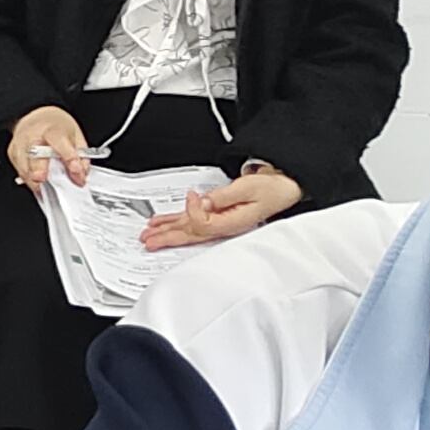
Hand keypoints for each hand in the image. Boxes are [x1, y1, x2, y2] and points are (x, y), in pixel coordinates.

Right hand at [10, 107, 92, 187]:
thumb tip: (80, 175)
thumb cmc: (56, 127)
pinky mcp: (13, 153)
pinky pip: (19, 169)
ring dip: (34, 179)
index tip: (76, 171)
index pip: (60, 141)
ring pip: (24, 164)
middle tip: (44, 180)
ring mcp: (20, 143)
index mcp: (53, 128)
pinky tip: (36, 184)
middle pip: (34, 152)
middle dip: (38, 168)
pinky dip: (28, 179)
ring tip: (43, 189)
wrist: (37, 118)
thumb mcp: (76, 136)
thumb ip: (81, 157)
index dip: (69, 157)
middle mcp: (34, 134)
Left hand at [145, 166, 298, 251]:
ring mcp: (219, 224)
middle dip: (168, 237)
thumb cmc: (270, 189)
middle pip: (191, 235)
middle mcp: (224, 227)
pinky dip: (175, 222)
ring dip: (168, 232)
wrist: (281, 188)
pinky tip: (163, 224)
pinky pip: (192, 222)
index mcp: (233, 223)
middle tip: (149, 240)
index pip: (204, 224)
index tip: (193, 196)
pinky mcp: (216, 216)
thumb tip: (203, 202)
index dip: (193, 211)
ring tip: (149, 236)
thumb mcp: (247, 188)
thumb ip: (223, 197)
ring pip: (189, 230)